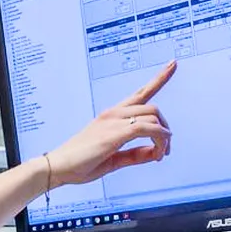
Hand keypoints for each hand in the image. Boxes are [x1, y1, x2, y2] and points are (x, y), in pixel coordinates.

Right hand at [47, 61, 175, 187]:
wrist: (58, 167)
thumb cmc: (79, 164)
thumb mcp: (113, 159)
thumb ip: (134, 155)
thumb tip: (154, 152)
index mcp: (112, 116)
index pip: (140, 93)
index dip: (159, 78)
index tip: (172, 64)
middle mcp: (114, 113)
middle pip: (153, 108)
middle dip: (165, 128)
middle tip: (165, 148)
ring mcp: (114, 120)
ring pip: (153, 117)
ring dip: (163, 137)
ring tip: (161, 154)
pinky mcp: (115, 132)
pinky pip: (147, 128)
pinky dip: (159, 139)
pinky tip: (158, 152)